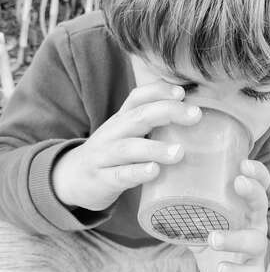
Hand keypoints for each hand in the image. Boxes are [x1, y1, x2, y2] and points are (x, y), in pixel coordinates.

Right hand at [51, 81, 201, 210]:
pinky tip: (154, 171)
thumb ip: (153, 125)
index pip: (138, 97)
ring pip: (129, 148)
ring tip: (179, 152)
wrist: (72, 178)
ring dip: (156, 148)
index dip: (159, 91)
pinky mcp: (102, 180)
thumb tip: (195, 118)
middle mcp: (113, 133)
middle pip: (139, 117)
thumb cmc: (112, 154)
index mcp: (122, 120)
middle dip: (168, 112)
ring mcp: (105, 156)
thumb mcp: (128, 134)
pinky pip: (120, 175)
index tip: (182, 93)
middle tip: (195, 116)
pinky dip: (137, 172)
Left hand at [189, 159, 269, 271]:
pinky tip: (220, 268)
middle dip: (253, 192)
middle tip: (238, 182)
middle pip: (262, 204)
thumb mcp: (203, 214)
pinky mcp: (253, 270)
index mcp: (246, 205)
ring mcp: (256, 248)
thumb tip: (160, 179)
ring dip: (235, 238)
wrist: (221, 266)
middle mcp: (255, 222)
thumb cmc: (213, 231)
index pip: (260, 183)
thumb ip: (189, 201)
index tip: (243, 164)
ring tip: (213, 238)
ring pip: (255, 241)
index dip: (257, 172)